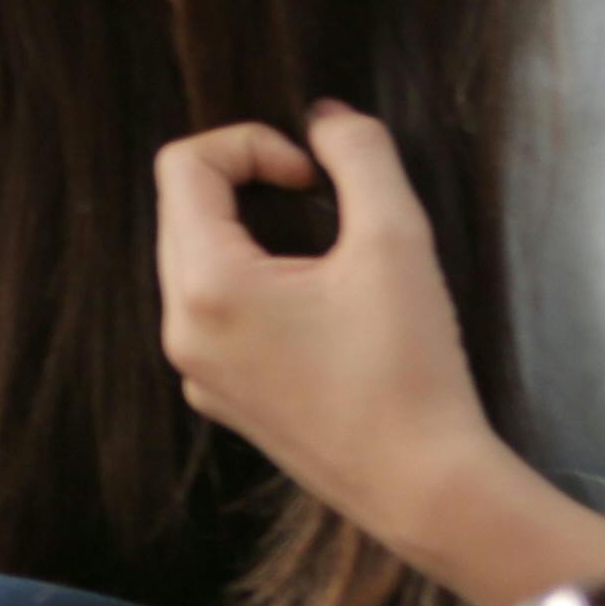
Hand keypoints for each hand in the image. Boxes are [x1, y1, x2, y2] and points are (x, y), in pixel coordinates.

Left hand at [154, 107, 494, 552]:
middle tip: (325, 202)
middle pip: (185, 213)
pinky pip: (217, 316)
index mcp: (205, 287)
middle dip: (250, 186)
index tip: (314, 177)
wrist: (423, 485)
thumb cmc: (410, 367)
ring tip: (329, 258)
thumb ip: (360, 156)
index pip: (184, 166)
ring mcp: (196, 372)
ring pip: (200, 263)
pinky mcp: (223, 399)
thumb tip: (326, 119)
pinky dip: (258, 288)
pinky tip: (324, 312)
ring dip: (255, 236)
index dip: (252, 144)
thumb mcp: (396, 238)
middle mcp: (181, 332)